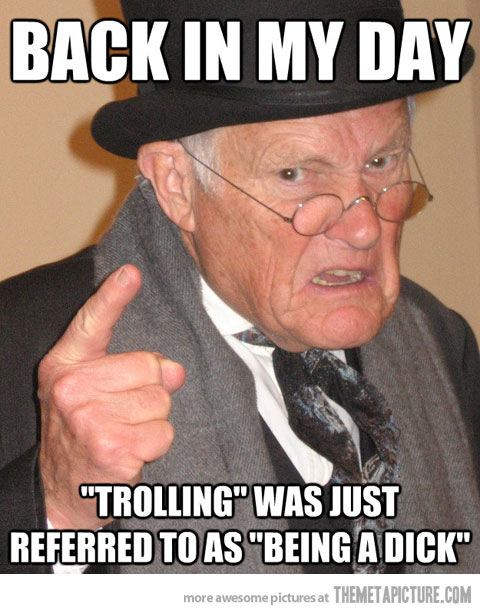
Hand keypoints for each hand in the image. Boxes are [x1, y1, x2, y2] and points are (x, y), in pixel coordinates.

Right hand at [38, 265, 184, 528]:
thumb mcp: (88, 391)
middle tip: (123, 413)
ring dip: (152, 422)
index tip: (131, 273)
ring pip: (161, 402)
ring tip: (124, 433)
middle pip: (151, 368)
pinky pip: (163, 433)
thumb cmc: (80, 433)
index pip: (93, 322)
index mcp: (65, 366)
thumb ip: (128, 368)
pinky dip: (155, 446)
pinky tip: (130, 453)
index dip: (114, 296)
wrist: (62, 490)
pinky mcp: (111, 448)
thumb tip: (174, 371)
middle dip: (150, 392)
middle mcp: (72, 389)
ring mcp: (89, 419)